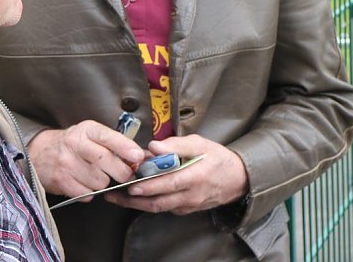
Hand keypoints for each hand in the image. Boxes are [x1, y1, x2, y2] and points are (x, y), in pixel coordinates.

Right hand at [27, 120, 145, 199]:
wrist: (39, 153)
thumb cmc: (73, 145)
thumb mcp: (91, 135)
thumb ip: (113, 144)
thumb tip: (139, 157)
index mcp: (86, 129)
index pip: (108, 136)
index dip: (125, 147)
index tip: (138, 156)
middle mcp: (75, 143)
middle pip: (106, 160)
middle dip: (122, 172)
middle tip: (126, 176)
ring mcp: (66, 162)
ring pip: (99, 181)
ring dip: (103, 183)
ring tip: (96, 176)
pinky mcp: (60, 180)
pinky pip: (87, 194)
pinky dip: (90, 193)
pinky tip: (84, 183)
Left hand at [104, 134, 247, 214]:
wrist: (237, 179)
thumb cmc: (217, 158)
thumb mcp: (200, 143)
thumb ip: (176, 145)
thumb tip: (154, 147)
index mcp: (195, 176)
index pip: (169, 183)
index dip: (150, 185)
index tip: (132, 184)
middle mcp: (191, 194)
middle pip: (159, 201)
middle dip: (135, 199)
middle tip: (115, 194)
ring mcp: (188, 205)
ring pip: (159, 208)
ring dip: (137, 205)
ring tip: (117, 198)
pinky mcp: (186, 209)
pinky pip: (165, 208)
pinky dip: (149, 203)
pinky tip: (135, 198)